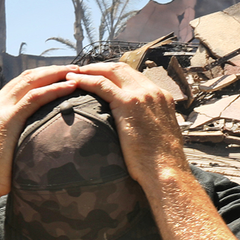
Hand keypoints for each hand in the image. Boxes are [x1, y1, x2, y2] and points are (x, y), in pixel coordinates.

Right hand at [0, 66, 79, 200]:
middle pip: (27, 77)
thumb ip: (17, 136)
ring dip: (56, 74)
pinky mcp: (7, 119)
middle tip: (75, 69)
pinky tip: (70, 87)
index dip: (42, 77)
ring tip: (77, 72)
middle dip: (52, 70)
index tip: (62, 76)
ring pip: (31, 81)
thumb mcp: (4, 148)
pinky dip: (54, 89)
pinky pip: (35, 97)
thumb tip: (37, 140)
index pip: (20, 83)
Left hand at [63, 62, 187, 186]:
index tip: (98, 78)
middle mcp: (153, 91)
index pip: (134, 77)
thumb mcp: (157, 136)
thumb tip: (134, 130)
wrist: (167, 171)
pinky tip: (72, 81)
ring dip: (89, 70)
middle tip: (81, 72)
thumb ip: (148, 125)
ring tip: (72, 75)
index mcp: (162, 97)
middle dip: (99, 68)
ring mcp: (142, 95)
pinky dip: (85, 80)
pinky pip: (101, 85)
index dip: (114, 75)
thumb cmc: (160, 163)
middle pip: (121, 69)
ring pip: (111, 72)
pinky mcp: (128, 103)